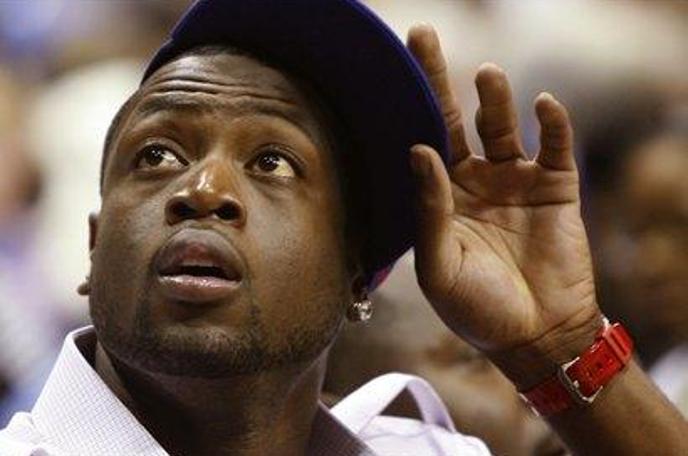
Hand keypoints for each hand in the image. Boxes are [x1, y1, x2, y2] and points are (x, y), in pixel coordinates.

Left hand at [407, 26, 601, 385]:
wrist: (536, 334)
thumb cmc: (477, 308)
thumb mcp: (439, 265)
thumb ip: (428, 209)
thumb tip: (418, 150)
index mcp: (442, 198)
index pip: (422, 142)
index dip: (409, 109)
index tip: (390, 70)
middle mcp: (475, 181)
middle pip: (456, 119)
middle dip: (439, 80)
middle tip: (421, 37)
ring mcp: (515, 181)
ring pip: (503, 126)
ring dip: (495, 98)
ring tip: (486, 75)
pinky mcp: (555, 187)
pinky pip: (555, 146)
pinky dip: (552, 124)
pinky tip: (542, 105)